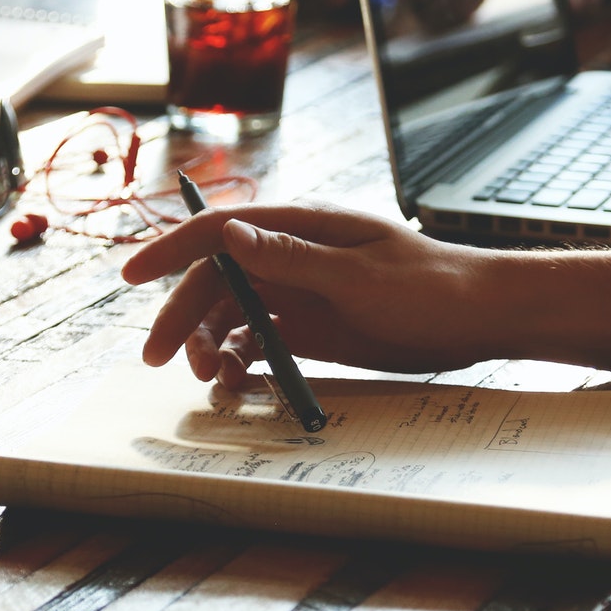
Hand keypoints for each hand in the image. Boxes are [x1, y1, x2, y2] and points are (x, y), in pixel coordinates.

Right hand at [121, 203, 503, 384]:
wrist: (479, 317)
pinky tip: (236, 383)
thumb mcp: (360, 274)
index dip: (169, 249)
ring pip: (231, 315)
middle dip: (179, 316)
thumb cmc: (431, 286)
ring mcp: (299, 292)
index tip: (131, 274)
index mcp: (301, 228)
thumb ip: (294, 258)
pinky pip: (258, 340)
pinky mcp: (311, 326)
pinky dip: (238, 360)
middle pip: (215, 280)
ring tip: (210, 380)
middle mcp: (291, 257)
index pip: (218, 231)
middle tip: (156, 358)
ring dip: (208, 344)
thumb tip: (232, 234)